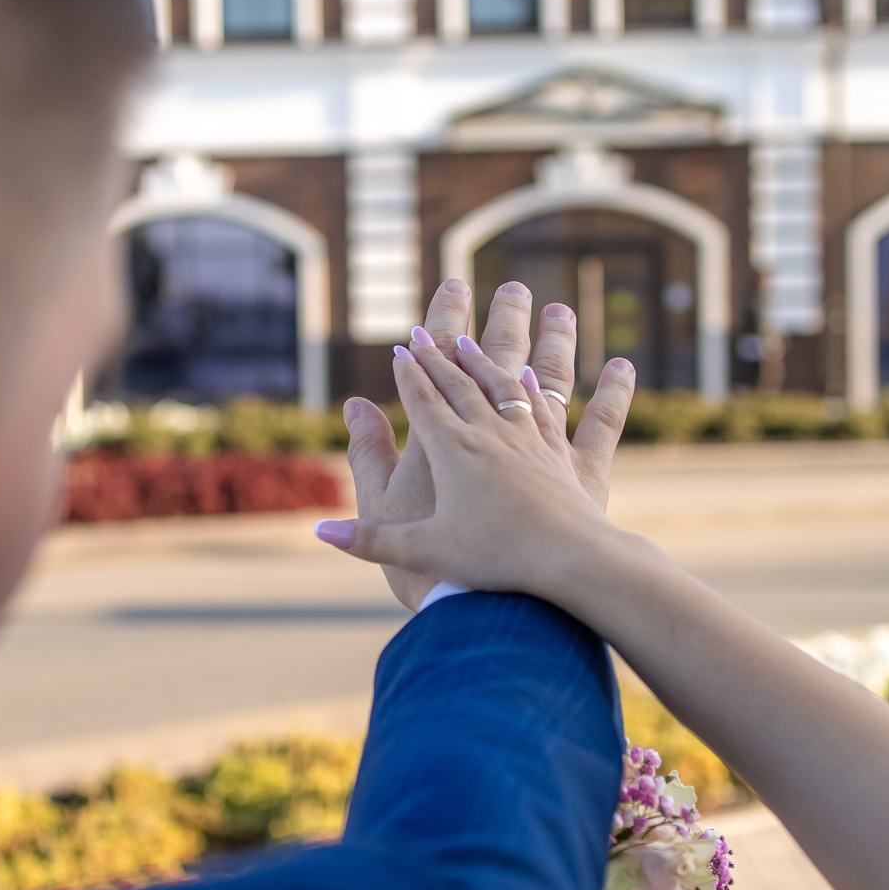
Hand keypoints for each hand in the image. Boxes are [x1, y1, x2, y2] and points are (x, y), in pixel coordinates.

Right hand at [329, 311, 634, 600]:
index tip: (400, 348)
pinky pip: (547, 411)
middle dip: (439, 354)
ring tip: (475, 339)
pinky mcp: (561, 457)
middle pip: (460, 383)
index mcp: (451, 450)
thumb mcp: (419, 552)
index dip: (408, 373)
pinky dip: (535, 389)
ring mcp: (529, 441)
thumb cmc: (491, 561)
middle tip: (426, 328)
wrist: (568, 561)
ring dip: (486, 360)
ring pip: (503, 388)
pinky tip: (533, 378)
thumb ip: (368, 539)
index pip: (423, 400)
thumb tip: (320, 530)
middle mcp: (489, 434)